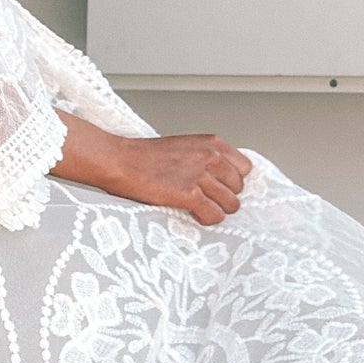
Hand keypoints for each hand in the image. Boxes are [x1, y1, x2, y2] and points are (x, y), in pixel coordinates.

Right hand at [52, 115, 251, 225]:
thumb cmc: (143, 156)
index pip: (244, 168)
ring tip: (200, 209)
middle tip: (207, 200)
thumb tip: (217, 179)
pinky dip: (207, 219)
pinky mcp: (189, 194)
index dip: (232, 180)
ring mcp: (201, 176)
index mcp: (211, 143)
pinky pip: (214, 215)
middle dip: (225, 196)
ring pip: (231, 204)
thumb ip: (204, 159)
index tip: (221, 187)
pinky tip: (195, 215)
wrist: (119, 161)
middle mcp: (211, 157)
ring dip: (217, 210)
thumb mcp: (183, 147)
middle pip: (239, 188)